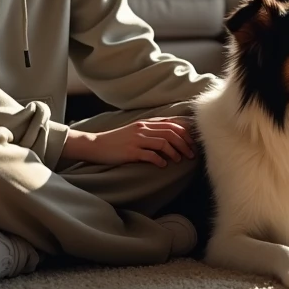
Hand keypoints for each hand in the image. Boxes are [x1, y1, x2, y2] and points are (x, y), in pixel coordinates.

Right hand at [63, 116, 196, 166]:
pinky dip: (160, 160)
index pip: (171, 123)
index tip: (192, 144)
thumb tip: (170, 137)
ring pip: (163, 142)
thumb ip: (151, 131)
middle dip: (184, 143)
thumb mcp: (135, 131)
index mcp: (145, 123)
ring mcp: (137, 139)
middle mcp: (142, 128)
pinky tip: (163, 165)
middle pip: (171, 132)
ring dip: (175, 152)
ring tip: (178, 160)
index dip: (185, 133)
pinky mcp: (131, 151)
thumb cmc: (117, 140)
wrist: (96, 145)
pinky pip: (150, 155)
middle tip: (191, 155)